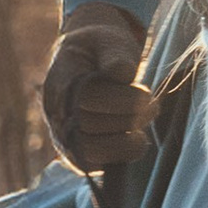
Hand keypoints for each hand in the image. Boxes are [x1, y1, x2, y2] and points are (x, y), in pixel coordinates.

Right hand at [41, 3, 156, 168]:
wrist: (89, 61)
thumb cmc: (102, 50)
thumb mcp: (110, 41)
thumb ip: (115, 55)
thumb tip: (122, 73)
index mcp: (60, 80)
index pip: (87, 98)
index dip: (120, 101)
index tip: (145, 94)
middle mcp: (55, 112)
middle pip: (89, 126)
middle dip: (128, 119)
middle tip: (151, 105)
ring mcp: (62, 136)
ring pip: (91, 153)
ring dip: (126, 141)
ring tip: (145, 121)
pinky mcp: (76, 155)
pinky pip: (94, 166)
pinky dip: (121, 156)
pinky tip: (136, 138)